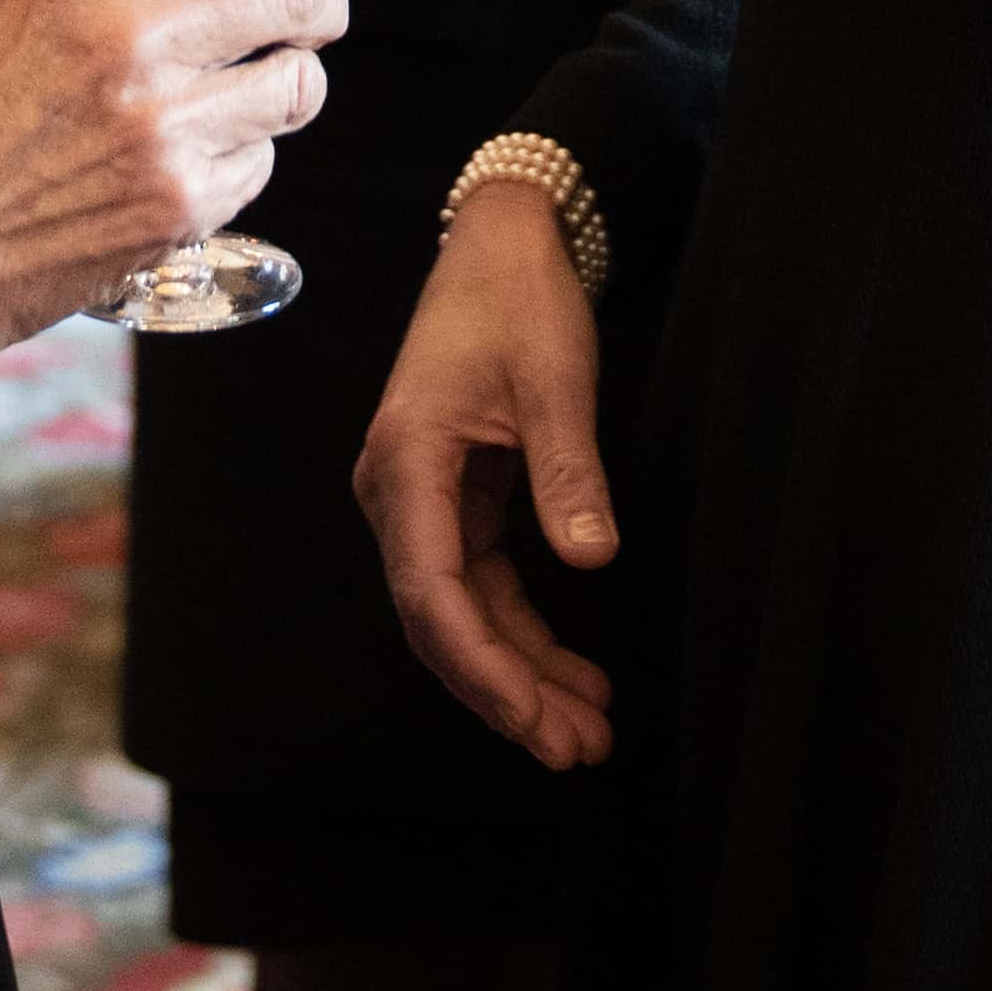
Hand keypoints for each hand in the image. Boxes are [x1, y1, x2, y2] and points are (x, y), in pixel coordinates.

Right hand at [354, 183, 616, 769]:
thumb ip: (569, 471)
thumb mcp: (556, 378)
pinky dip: (523, 631)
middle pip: (441, 618)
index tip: (538, 722)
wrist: (499, 240)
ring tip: (588, 730)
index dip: (483, 669)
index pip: (432, 593)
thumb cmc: (518, 297)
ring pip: (461, 611)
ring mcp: (421, 495)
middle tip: (577, 750)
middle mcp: (399, 488)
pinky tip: (573, 673)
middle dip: (506, 691)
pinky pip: (481, 583)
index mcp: (408, 460)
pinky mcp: (452, 496)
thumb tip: (592, 560)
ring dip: (519, 671)